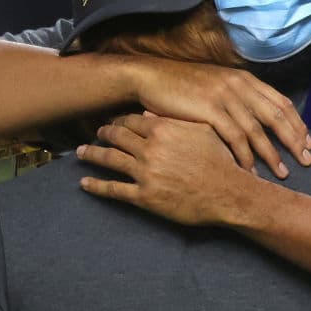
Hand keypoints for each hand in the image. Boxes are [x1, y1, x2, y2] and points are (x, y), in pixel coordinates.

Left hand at [77, 113, 257, 225]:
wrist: (230, 193)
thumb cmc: (220, 161)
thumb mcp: (201, 131)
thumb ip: (174, 121)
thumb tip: (151, 114)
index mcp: (163, 130)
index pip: (131, 120)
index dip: (119, 120)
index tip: (113, 122)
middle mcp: (150, 149)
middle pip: (116, 137)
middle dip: (103, 134)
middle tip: (96, 133)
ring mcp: (145, 173)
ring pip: (109, 159)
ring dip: (91, 154)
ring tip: (80, 152)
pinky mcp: (144, 196)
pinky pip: (113, 189)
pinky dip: (96, 185)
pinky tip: (84, 183)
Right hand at [128, 57, 310, 177]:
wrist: (152, 77)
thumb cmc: (183, 86)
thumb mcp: (217, 86)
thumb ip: (238, 98)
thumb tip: (257, 118)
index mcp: (245, 79)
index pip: (281, 102)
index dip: (298, 123)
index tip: (308, 142)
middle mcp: (240, 86)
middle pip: (277, 116)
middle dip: (294, 140)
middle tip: (307, 160)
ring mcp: (225, 97)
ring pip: (258, 130)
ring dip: (272, 154)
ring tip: (282, 172)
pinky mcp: (210, 110)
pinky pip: (234, 138)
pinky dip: (245, 157)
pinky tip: (250, 171)